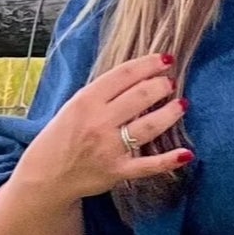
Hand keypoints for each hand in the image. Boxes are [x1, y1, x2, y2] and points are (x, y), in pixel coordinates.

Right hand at [25, 53, 192, 199]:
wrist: (46, 175)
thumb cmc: (62, 136)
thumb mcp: (75, 106)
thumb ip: (103, 92)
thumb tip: (138, 76)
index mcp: (86, 100)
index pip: (124, 75)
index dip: (149, 64)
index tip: (165, 59)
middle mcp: (99, 122)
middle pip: (140, 97)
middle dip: (161, 86)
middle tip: (171, 83)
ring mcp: (109, 148)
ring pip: (148, 126)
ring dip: (170, 113)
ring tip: (182, 105)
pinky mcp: (117, 171)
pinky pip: (148, 165)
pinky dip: (168, 160)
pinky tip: (187, 154)